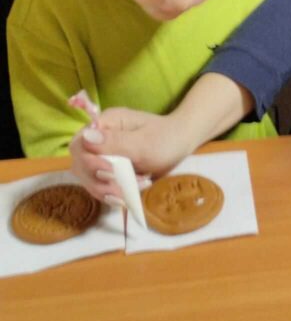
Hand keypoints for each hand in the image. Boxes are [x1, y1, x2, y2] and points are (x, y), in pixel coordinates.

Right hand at [69, 109, 191, 202]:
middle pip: (80, 165)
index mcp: (105, 124)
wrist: (180, 143)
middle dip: (99, 181)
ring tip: (130, 191)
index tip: (110, 172)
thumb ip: (114, 142)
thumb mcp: (143, 142)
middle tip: (123, 188)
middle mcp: (99, 138)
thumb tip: (85, 137)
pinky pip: (100, 185)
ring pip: (88, 179)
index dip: (89, 162)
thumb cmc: (165, 138)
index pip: (79, 145)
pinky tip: (126, 196)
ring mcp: (103, 154)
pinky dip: (111, 194)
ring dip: (106, 190)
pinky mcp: (109, 169)